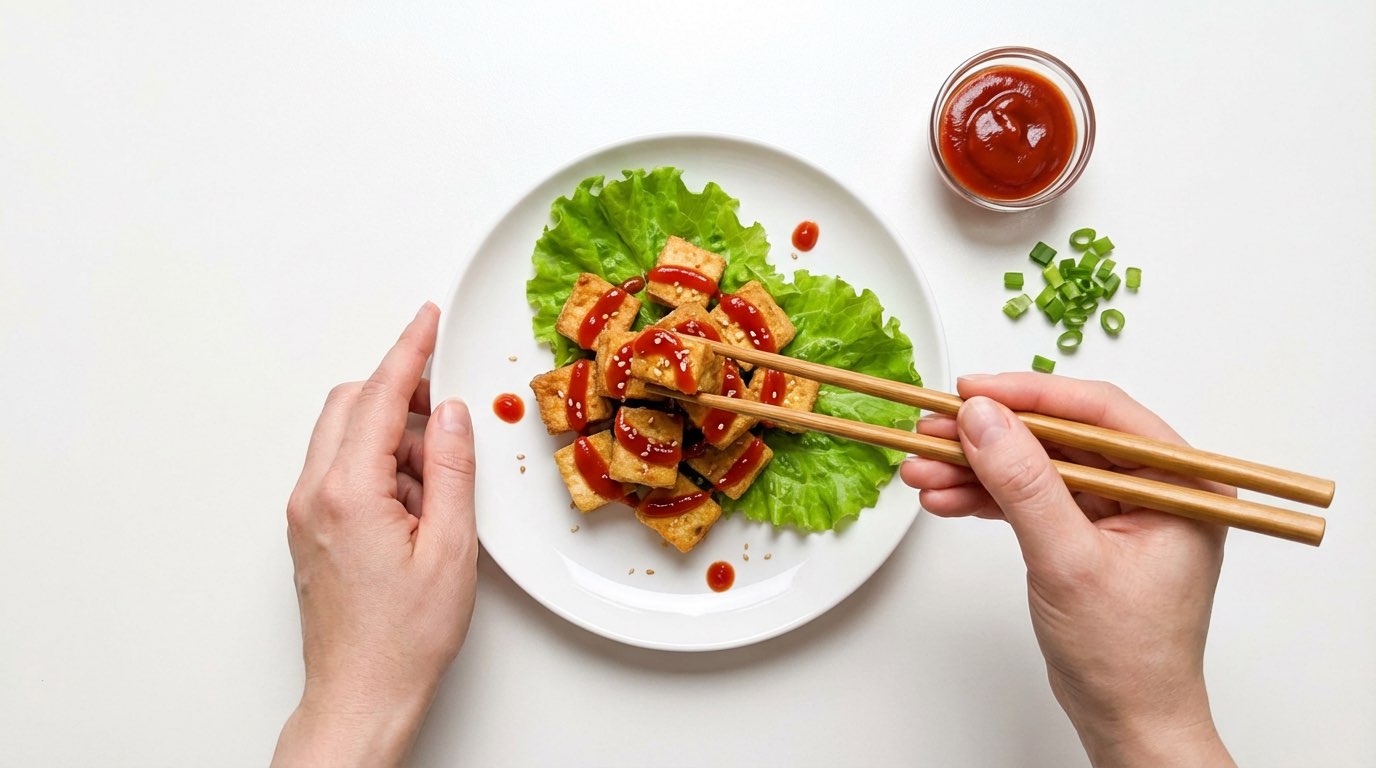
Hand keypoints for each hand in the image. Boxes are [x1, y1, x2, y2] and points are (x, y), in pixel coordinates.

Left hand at [272, 303, 476, 767]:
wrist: (362, 694)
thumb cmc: (403, 637)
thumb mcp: (450, 547)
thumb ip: (449, 468)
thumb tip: (450, 413)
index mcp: (348, 492)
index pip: (377, 397)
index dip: (408, 351)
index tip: (427, 320)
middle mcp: (314, 495)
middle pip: (349, 406)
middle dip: (398, 394)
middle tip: (446, 411)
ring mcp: (306, 513)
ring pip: (344, 437)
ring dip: (391, 438)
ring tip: (438, 489)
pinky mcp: (311, 530)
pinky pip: (341, 471)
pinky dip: (379, 467)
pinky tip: (416, 505)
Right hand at [901, 374, 1234, 767]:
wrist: (1126, 721)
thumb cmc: (1128, 657)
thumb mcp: (1069, 561)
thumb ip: (1024, 484)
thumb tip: (983, 418)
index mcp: (1180, 482)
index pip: (1100, 413)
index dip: (1030, 394)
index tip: (973, 391)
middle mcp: (1154, 486)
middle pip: (1059, 435)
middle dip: (990, 437)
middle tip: (933, 430)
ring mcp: (1120, 509)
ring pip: (1037, 465)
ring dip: (977, 468)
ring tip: (921, 468)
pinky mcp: (1086, 531)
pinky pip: (1031, 497)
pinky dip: (986, 497)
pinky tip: (945, 496)